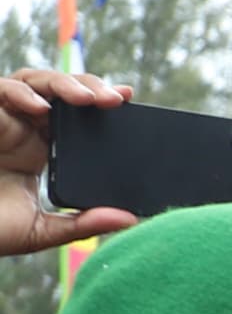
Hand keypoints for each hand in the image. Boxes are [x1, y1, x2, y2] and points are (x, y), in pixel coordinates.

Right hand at [0, 70, 136, 259]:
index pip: (74, 114)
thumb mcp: (39, 231)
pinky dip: (19, 93)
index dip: (99, 99)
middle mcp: (20, 128)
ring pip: (31, 82)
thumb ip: (81, 225)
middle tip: (117, 97)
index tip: (128, 97)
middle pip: (58, 90)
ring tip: (88, 99)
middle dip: (89, 86)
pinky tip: (41, 106)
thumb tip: (130, 220)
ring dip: (63, 84)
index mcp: (39, 148)